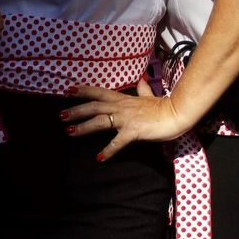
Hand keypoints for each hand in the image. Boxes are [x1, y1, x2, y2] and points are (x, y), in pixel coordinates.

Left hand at [64, 79, 195, 160]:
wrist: (177, 113)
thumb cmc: (164, 106)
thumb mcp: (151, 96)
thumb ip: (143, 90)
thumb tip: (142, 80)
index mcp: (124, 99)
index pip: (100, 92)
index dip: (84, 91)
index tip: (68, 91)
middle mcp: (122, 107)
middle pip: (94, 106)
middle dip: (76, 110)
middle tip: (60, 116)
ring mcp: (127, 119)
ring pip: (100, 121)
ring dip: (83, 127)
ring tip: (69, 132)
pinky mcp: (134, 131)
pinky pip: (118, 142)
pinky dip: (109, 150)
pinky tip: (100, 158)